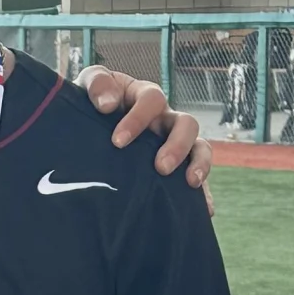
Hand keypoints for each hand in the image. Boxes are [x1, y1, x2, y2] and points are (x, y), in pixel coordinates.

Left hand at [79, 69, 212, 191]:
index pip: (152, 100)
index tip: (118, 141)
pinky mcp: (177, 168)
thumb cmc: (93, 103)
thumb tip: (106, 104)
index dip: (138, 118)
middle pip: (186, 123)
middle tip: (160, 167)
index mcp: (145, 98)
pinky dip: (204, 194)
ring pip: (200, 147)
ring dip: (199, 163)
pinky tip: (205, 210)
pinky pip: (198, 177)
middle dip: (177, 145)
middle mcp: (165, 119)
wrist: (88, 128)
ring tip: (191, 182)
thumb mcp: (90, 84)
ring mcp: (174, 143)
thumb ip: (96, 84)